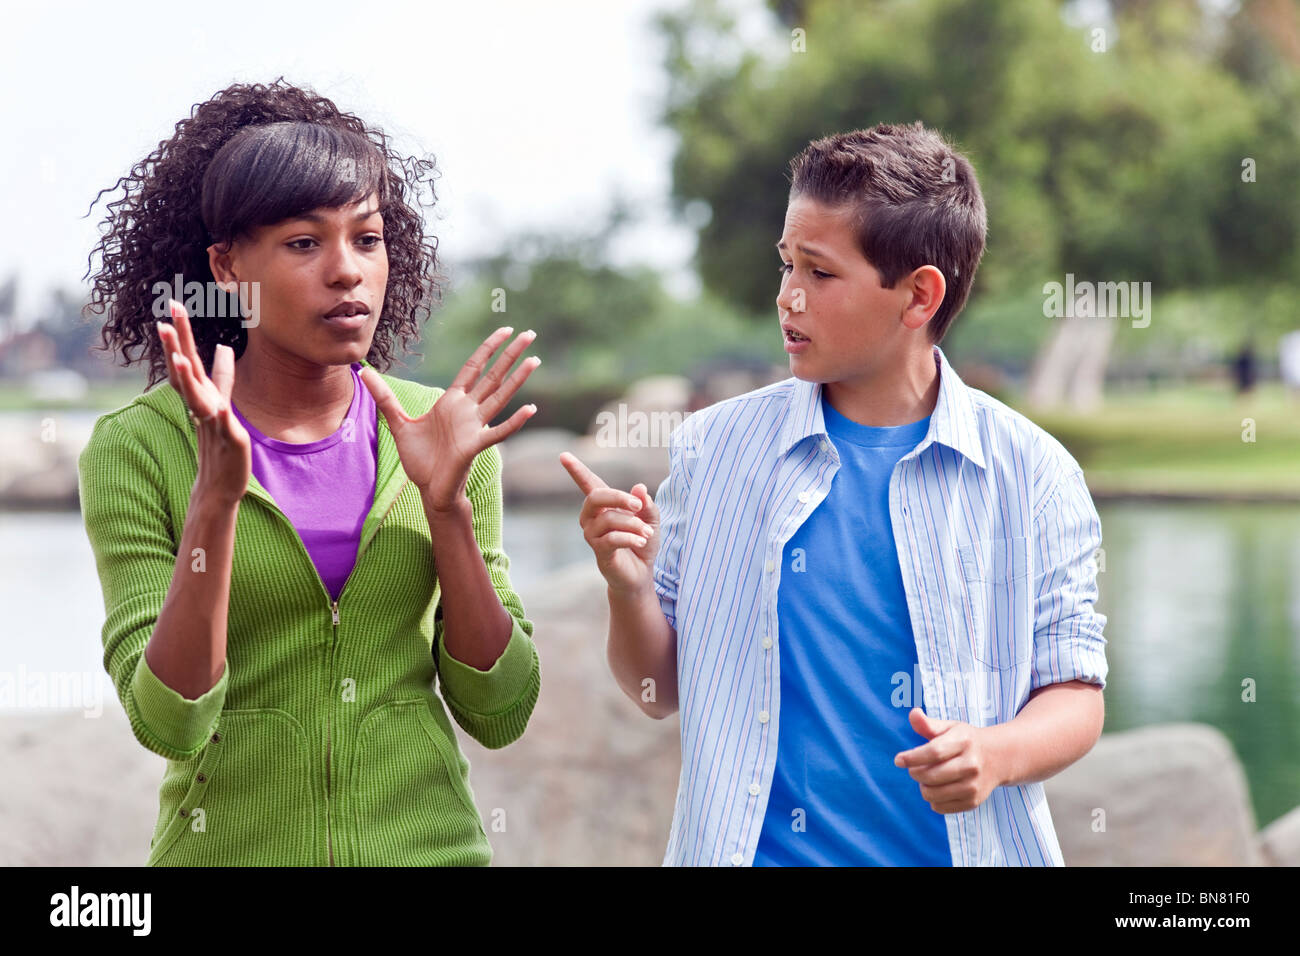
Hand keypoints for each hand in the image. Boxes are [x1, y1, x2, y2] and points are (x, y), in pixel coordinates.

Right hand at [158, 299, 249, 505]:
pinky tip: (219, 408)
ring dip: (188, 379)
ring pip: (198, 399)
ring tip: (181, 359)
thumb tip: (225, 347)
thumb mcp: (221, 402)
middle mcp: (202, 405)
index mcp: (201, 394)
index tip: (173, 304)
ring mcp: (213, 423)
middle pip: (187, 372)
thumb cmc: (220, 442)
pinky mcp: (229, 441)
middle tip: (166, 319)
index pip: (188, 360)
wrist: (220, 484)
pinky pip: (223, 428)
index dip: (182, 334)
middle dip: (178, 346)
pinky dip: (219, 418)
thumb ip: (222, 376)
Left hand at [360, 326, 538, 511]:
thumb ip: (384, 397)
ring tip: (535, 361)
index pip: (474, 367)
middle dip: (510, 355)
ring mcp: (474, 426)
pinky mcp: (475, 445)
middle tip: (530, 334)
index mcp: (452, 401)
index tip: (505, 330)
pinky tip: (530, 409)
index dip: (488, 348)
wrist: (429, 489)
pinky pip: (499, 431)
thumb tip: (362, 371)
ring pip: (500, 397)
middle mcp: (468, 410)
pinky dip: (514, 422)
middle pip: (493, 376)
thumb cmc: (419, 458)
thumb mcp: (398, 423)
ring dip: (518, 379)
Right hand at [559, 452, 658, 594]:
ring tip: (647, 532)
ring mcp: (593, 535)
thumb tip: (639, 488)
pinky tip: (641, 541)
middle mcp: (592, 518)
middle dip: (619, 497)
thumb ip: (646, 504)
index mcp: (604, 506)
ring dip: (632, 524)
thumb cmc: (642, 542)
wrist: (641, 573)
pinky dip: (630, 538)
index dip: (576, 470)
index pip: (588, 484)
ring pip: (608, 519)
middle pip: (595, 497)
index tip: (564, 456)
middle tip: (639, 506)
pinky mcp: (599, 552)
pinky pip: (612, 538)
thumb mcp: (651, 519)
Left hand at [894, 708, 1000, 813]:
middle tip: (915, 768)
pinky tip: (939, 788)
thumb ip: (929, 724)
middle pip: (931, 776)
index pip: (934, 752)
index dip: (912, 758)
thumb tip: (913, 713)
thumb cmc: (966, 741)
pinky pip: (940, 807)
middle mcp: (971, 765)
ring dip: (923, 787)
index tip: (898, 760)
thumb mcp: (951, 727)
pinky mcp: (973, 802)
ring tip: (927, 778)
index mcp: (964, 742)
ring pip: (933, 794)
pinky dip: (933, 800)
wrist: (998, 758)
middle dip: (915, 773)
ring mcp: (974, 785)